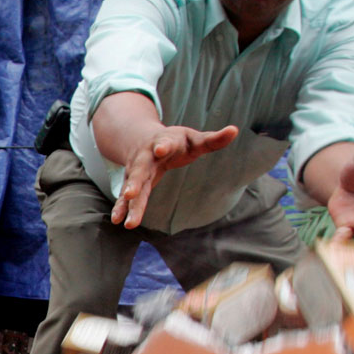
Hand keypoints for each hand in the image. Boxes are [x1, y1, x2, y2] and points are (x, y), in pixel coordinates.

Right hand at [112, 124, 237, 226]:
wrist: (143, 139)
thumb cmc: (175, 141)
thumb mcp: (193, 138)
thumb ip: (213, 139)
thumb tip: (235, 130)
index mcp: (163, 142)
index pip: (164, 143)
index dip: (163, 146)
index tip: (160, 149)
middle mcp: (145, 157)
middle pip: (140, 170)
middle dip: (135, 182)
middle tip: (131, 194)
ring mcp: (136, 172)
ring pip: (132, 187)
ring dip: (129, 203)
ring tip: (126, 222)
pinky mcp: (132, 184)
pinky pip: (125, 198)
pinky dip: (121, 208)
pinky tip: (118, 221)